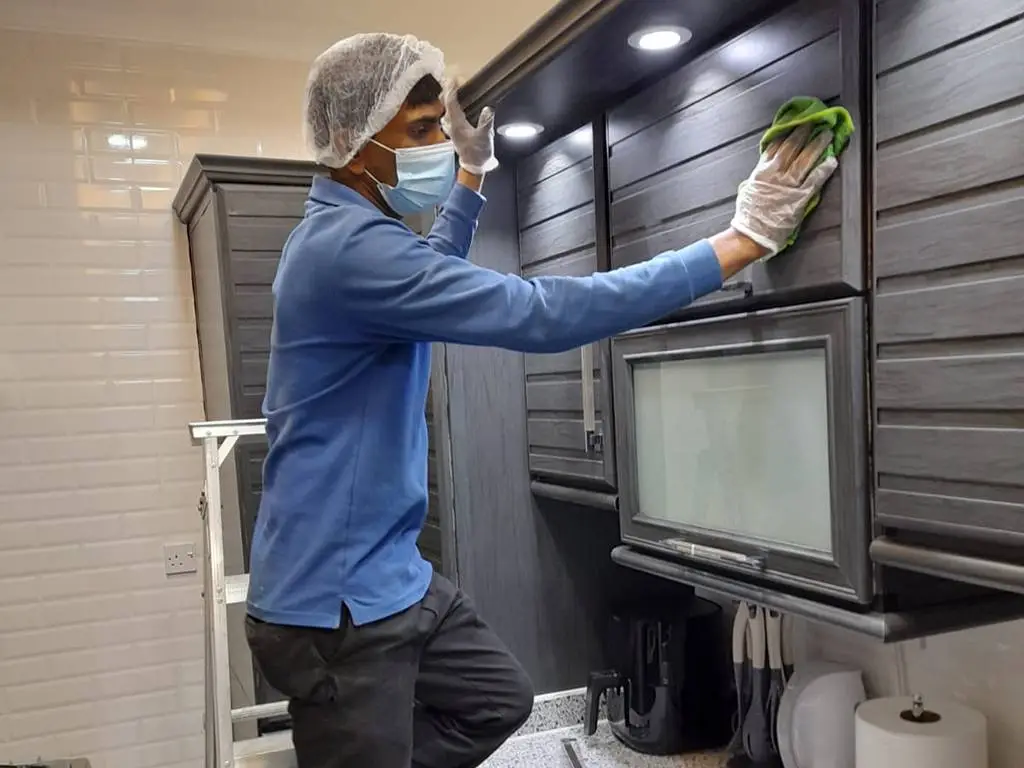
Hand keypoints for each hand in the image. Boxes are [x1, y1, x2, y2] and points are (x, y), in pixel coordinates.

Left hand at [442, 79, 498, 175]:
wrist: (474, 167)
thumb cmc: (479, 153)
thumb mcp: (485, 137)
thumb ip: (486, 122)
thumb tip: (488, 109)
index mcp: (457, 124)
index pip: (451, 103)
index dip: (452, 90)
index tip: (454, 79)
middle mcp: (451, 125)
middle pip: (445, 105)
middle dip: (448, 92)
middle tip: (451, 82)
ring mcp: (451, 130)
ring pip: (445, 111)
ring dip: (447, 101)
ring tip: (451, 93)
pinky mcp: (454, 134)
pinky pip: (448, 118)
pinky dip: (450, 110)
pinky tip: (453, 110)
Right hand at [730, 124, 838, 254]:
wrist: (750, 235)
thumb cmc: (747, 217)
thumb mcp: (747, 190)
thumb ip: (757, 178)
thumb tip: (762, 171)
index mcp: (761, 171)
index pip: (775, 145)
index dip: (786, 132)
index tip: (794, 123)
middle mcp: (775, 174)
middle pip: (791, 146)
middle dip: (803, 132)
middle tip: (813, 122)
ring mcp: (789, 185)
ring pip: (805, 158)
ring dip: (817, 145)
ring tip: (826, 135)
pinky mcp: (800, 197)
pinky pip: (814, 179)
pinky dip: (824, 169)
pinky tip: (832, 160)